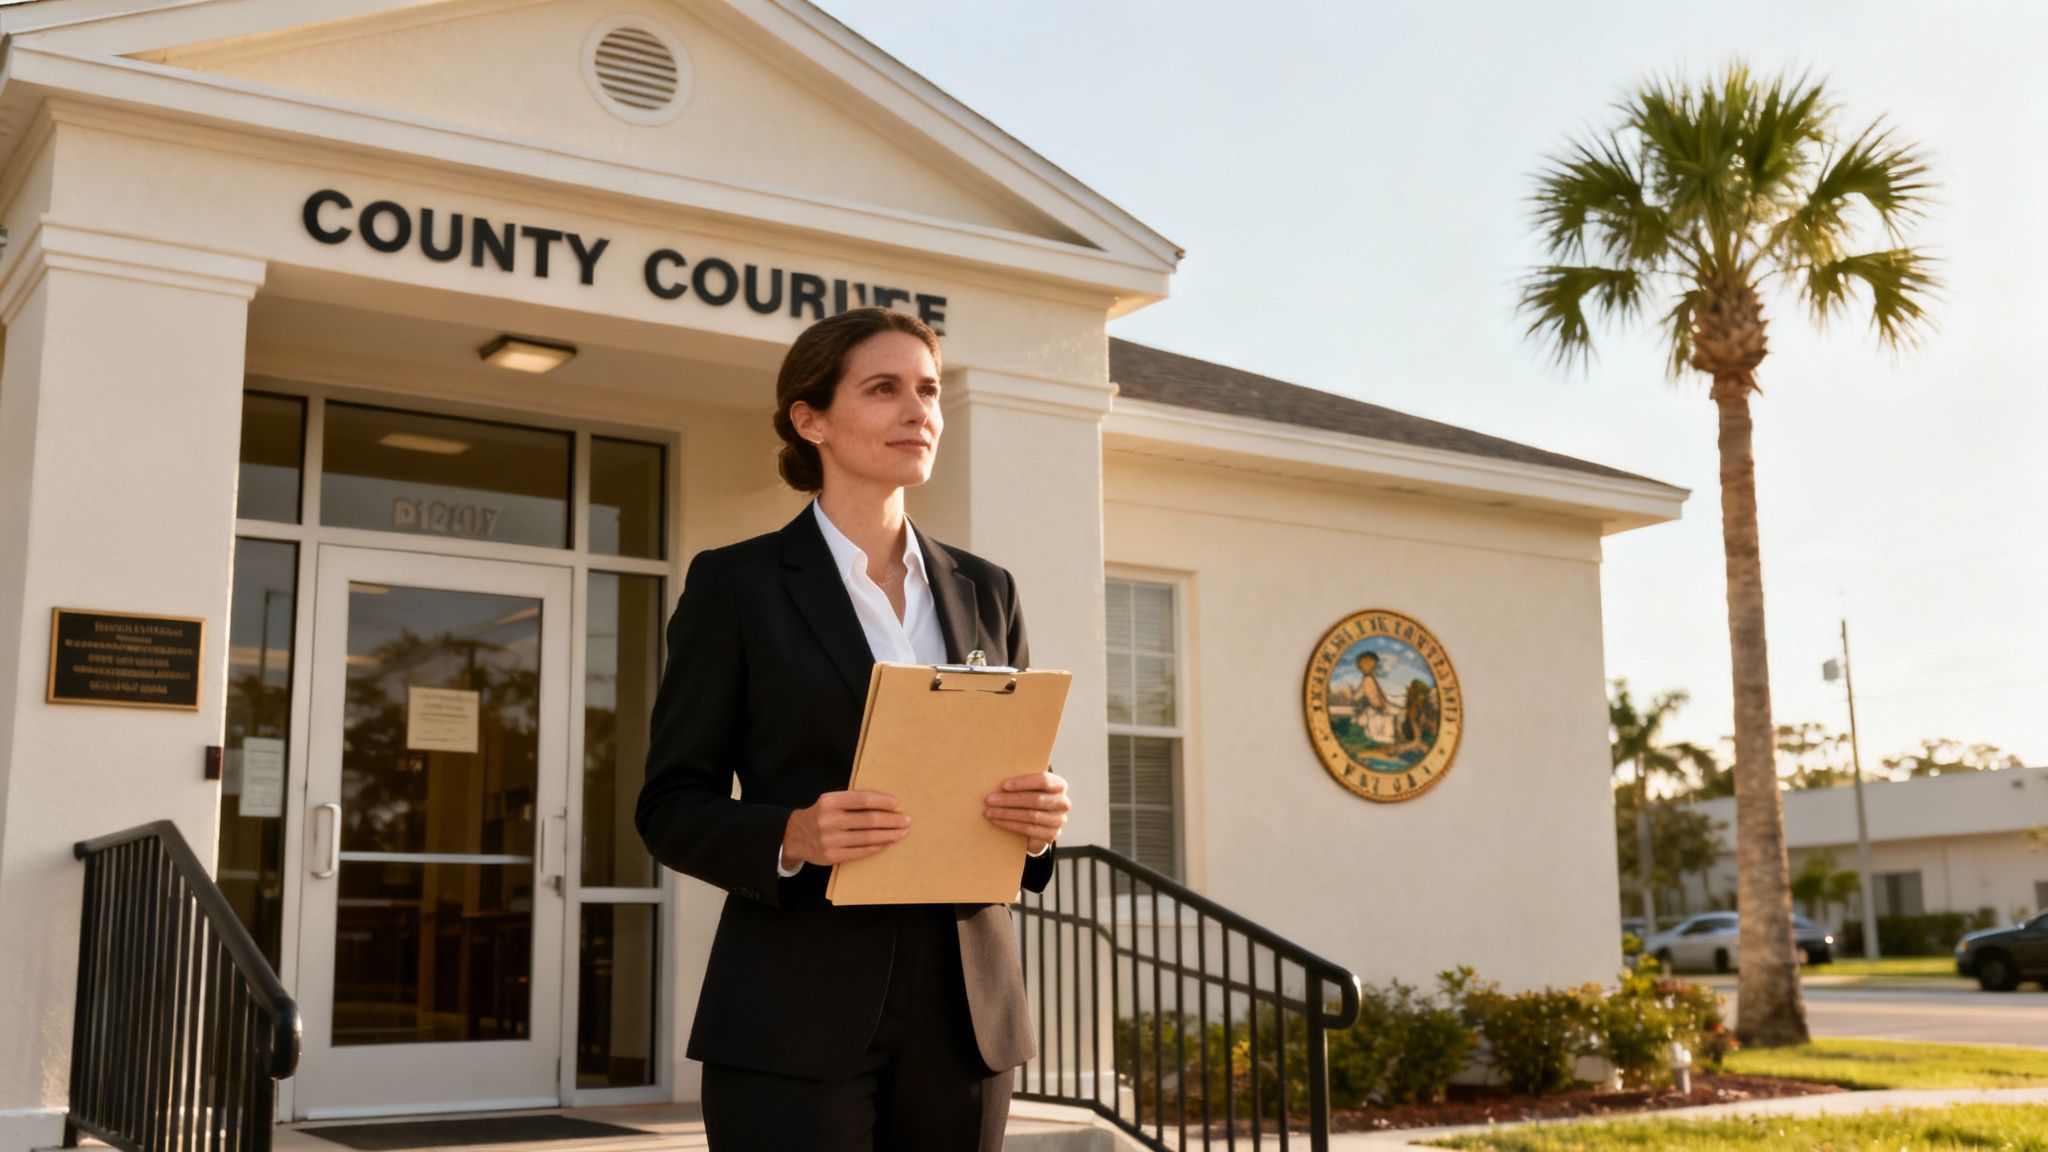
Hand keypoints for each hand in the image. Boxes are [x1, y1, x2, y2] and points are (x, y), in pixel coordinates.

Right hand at [782, 790, 910, 867]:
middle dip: (891, 820)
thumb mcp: (830, 801)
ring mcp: (829, 840)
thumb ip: (852, 801)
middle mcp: (828, 820)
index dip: (881, 801)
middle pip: (868, 820)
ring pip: (867, 838)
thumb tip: (886, 804)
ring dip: (888, 835)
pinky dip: (877, 847)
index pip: (861, 800)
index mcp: (829, 802)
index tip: (897, 803)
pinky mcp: (831, 856)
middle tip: (907, 820)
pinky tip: (887, 843)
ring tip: (901, 832)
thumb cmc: (821, 815)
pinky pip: (860, 852)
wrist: (794, 836)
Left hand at [984, 770, 1070, 853]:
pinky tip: (997, 821)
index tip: (1004, 785)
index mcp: (1059, 785)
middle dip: (1009, 800)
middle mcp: (1063, 803)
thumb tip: (995, 777)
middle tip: (989, 800)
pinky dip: (1010, 825)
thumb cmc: (1030, 797)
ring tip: (989, 812)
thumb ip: (1021, 782)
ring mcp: (1058, 820)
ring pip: (1030, 816)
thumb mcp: (1029, 787)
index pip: (1043, 781)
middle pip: (1035, 800)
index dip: (1023, 783)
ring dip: (1006, 814)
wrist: (1040, 822)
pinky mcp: (1051, 835)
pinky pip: (1028, 829)